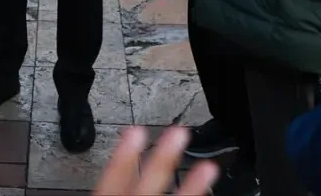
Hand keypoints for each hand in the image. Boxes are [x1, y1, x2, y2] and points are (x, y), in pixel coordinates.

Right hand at [94, 126, 217, 195]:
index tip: (135, 131)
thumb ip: (112, 185)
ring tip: (209, 168)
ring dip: (193, 188)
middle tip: (179, 134)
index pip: (112, 181)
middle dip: (163, 161)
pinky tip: (208, 192)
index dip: (123, 156)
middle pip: (146, 188)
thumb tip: (111, 173)